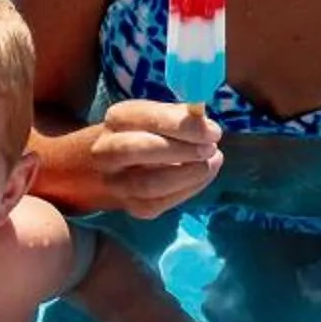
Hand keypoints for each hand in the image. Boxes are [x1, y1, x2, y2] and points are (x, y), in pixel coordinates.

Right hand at [87, 100, 222, 218]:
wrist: (121, 165)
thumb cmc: (150, 132)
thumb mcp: (163, 115)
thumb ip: (184, 116)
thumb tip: (206, 124)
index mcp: (118, 119)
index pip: (145, 118)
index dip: (182, 125)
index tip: (213, 131)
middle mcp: (107, 151)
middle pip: (135, 150)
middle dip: (180, 150)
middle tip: (210, 148)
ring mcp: (116, 182)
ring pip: (147, 184)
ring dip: (187, 174)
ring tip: (210, 162)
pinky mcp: (132, 206)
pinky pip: (159, 203)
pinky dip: (188, 189)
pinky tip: (204, 175)